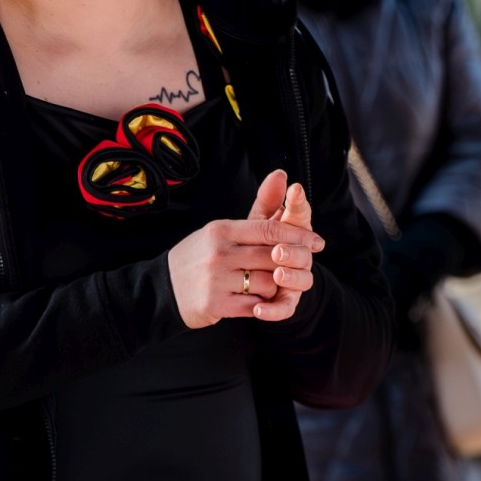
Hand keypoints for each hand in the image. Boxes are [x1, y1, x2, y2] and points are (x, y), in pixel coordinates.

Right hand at [167, 173, 324, 328]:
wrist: (163, 287)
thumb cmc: (200, 255)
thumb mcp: (222, 230)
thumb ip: (256, 210)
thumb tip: (281, 174)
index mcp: (222, 230)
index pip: (268, 230)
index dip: (298, 236)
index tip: (317, 242)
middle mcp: (219, 252)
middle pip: (272, 257)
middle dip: (293, 263)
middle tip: (306, 267)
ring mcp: (216, 279)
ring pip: (268, 283)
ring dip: (275, 286)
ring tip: (272, 284)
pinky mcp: (216, 304)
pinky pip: (255, 306)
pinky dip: (265, 305)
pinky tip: (262, 302)